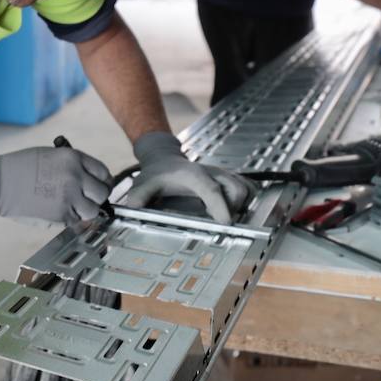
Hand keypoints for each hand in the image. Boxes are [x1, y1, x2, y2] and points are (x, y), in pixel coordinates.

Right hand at [0, 147, 110, 222]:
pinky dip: (71, 219)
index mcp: (74, 158)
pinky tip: (60, 212)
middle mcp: (76, 177)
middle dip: (97, 198)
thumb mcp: (51, 155)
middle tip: (89, 200)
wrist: (0, 182)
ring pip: (92, 211)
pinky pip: (75, 221)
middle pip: (102, 193)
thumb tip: (86, 179)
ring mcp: (70, 197)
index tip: (101, 186)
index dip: (104, 181)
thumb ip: (72, 166)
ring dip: (85, 211)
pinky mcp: (60, 214)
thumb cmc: (20, 167)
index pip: (103, 172)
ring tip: (74, 208)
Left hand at [124, 132, 254, 223]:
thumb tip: (133, 209)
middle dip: (233, 209)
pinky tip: (234, 208)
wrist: (165, 159)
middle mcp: (211, 172)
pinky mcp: (229, 177)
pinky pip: (248, 187)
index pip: (211, 189)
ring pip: (245, 188)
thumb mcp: (144, 184)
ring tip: (224, 215)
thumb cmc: (157, 174)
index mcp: (193, 175)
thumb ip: (139, 197)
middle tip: (219, 222)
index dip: (220, 206)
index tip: (226, 222)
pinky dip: (247, 199)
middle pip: (236, 189)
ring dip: (240, 206)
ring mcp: (222, 174)